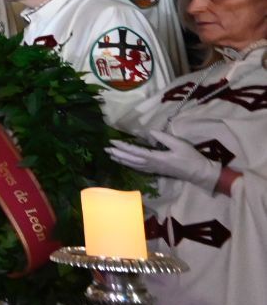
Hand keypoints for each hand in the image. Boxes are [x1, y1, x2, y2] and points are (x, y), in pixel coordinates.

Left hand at [107, 130, 222, 190]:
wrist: (198, 172)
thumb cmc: (190, 157)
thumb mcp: (179, 144)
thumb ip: (164, 137)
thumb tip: (149, 132)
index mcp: (156, 157)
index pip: (135, 151)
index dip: (123, 147)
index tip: (112, 142)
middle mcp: (152, 164)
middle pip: (131, 159)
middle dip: (117, 154)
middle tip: (105, 149)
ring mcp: (154, 169)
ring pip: (133, 165)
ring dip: (121, 160)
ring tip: (111, 156)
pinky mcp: (156, 171)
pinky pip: (139, 168)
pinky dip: (129, 165)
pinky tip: (125, 163)